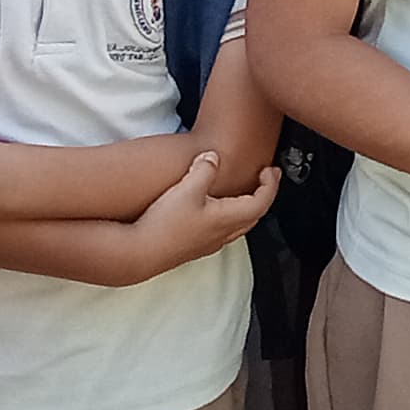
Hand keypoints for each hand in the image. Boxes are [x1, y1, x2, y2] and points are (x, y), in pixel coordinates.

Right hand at [132, 150, 278, 269]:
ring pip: (238, 226)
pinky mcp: (194, 248)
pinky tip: (213, 211)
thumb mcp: (187, 188)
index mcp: (228, 218)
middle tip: (266, 179)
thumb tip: (213, 157)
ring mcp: (208, 243)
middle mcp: (222, 234)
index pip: (262, 202)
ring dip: (246, 208)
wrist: (138, 252)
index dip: (271, 184)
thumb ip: (204, 169)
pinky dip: (228, 218)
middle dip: (263, 195)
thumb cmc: (164, 224)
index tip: (271, 170)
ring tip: (243, 193)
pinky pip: (221, 232)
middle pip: (254, 215)